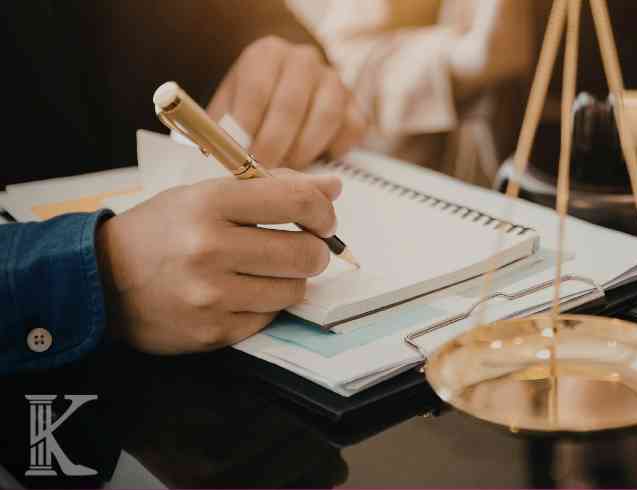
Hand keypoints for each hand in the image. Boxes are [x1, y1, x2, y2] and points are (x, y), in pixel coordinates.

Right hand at [96, 170, 341, 353]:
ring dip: (290, 280)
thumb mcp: (208, 193)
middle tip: (300, 248)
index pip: (298, 202)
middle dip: (315, 250)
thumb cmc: (164, 230)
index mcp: (210, 203)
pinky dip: (265, 305)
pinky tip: (241, 293)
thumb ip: (273, 187)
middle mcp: (210, 248)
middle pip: (306, 253)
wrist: (101, 280)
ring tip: (264, 271)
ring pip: (294, 290)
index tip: (323, 219)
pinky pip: (269, 318)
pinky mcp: (213, 331)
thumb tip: (334, 188)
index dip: (323, 211)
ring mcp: (211, 295)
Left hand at [208, 36, 366, 168]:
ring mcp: (333, 81)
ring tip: (287, 167)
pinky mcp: (355, 104)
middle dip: (274, 144)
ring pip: (325, 117)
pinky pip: (351, 129)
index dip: (248, 126)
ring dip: (304, 149)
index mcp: (267, 53)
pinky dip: (335, 149)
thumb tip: (220, 157)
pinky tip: (316, 157)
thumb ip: (224, 127)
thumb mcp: (228, 105)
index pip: (257, 88)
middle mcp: (303, 60)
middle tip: (262, 170)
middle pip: (291, 104)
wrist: (284, 86)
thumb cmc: (252, 102)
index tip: (240, 155)